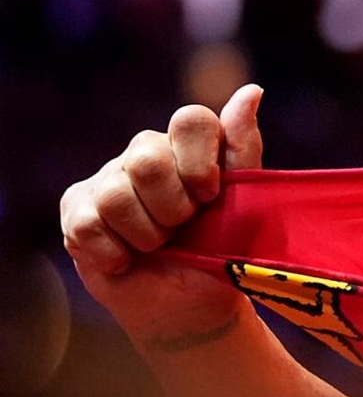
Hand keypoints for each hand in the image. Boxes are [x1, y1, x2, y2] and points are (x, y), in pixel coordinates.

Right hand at [60, 84, 264, 347]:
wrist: (191, 305)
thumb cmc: (221, 250)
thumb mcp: (244, 203)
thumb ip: (242, 148)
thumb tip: (252, 90)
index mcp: (189, 146)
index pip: (191, 120)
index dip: (201, 165)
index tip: (211, 198)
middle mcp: (146, 153)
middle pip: (148, 160)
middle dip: (173, 209)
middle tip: (183, 229)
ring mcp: (107, 179)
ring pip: (116, 195)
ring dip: (147, 235)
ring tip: (159, 247)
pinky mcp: (78, 210)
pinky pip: (90, 224)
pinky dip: (117, 254)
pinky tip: (129, 260)